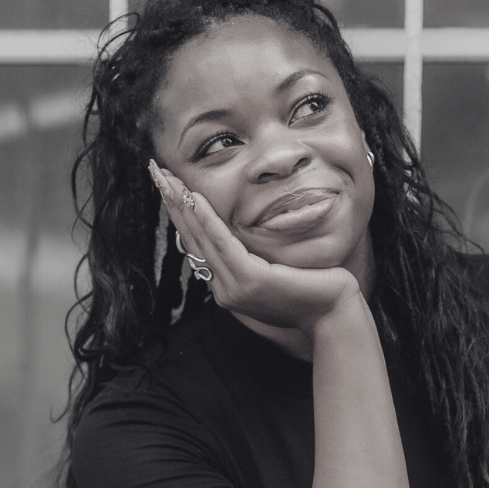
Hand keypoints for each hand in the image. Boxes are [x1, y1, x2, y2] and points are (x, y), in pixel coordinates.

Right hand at [150, 160, 359, 334]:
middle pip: (192, 239)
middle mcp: (225, 290)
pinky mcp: (250, 281)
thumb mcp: (275, 271)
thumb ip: (252, 259)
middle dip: (173, 203)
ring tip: (166, 179)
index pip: (198, 245)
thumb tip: (238, 236)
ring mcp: (235, 288)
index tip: (168, 187)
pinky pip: (223, 243)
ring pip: (202, 239)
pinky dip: (207, 219)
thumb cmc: (312, 290)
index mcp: (227, 287)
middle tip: (155, 173)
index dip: (181, 214)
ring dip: (181, 205)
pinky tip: (194, 198)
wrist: (333, 314)